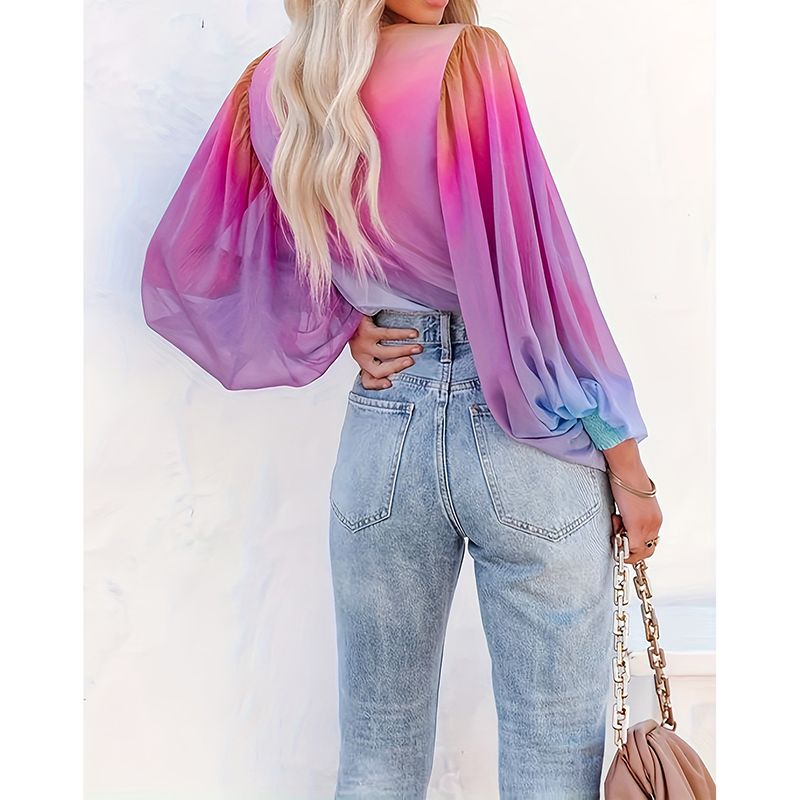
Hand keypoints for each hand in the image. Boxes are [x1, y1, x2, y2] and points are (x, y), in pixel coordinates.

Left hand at [347, 315, 423, 388]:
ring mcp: (362, 343)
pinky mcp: (365, 331)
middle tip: (412, 362)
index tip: (390, 384)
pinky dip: (402, 335)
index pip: (366, 380)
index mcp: (362, 360)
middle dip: (398, 367)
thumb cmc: (362, 326)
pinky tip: (413, 333)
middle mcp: (360, 355)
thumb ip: (378, 354)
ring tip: (418, 348)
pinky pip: (387, 335)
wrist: (350, 308)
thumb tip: (404, 360)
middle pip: (379, 370)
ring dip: (404, 351)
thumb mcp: (367, 344)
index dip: (377, 385)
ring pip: (385, 353)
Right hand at [603, 439, 662, 563]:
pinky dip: (621, 541)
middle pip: (647, 551)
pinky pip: (632, 547)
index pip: (649, 543)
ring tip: (616, 522)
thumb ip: (632, 514)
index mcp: (654, 517)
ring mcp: (648, 525)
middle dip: (630, 548)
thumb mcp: (633, 501)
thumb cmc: (628, 479)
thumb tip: (623, 522)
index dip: (635, 544)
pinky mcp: (638, 524)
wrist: (627, 469)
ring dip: (624, 544)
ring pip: (639, 551)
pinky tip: (614, 520)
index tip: (621, 536)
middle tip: (617, 532)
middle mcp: (655, 523)